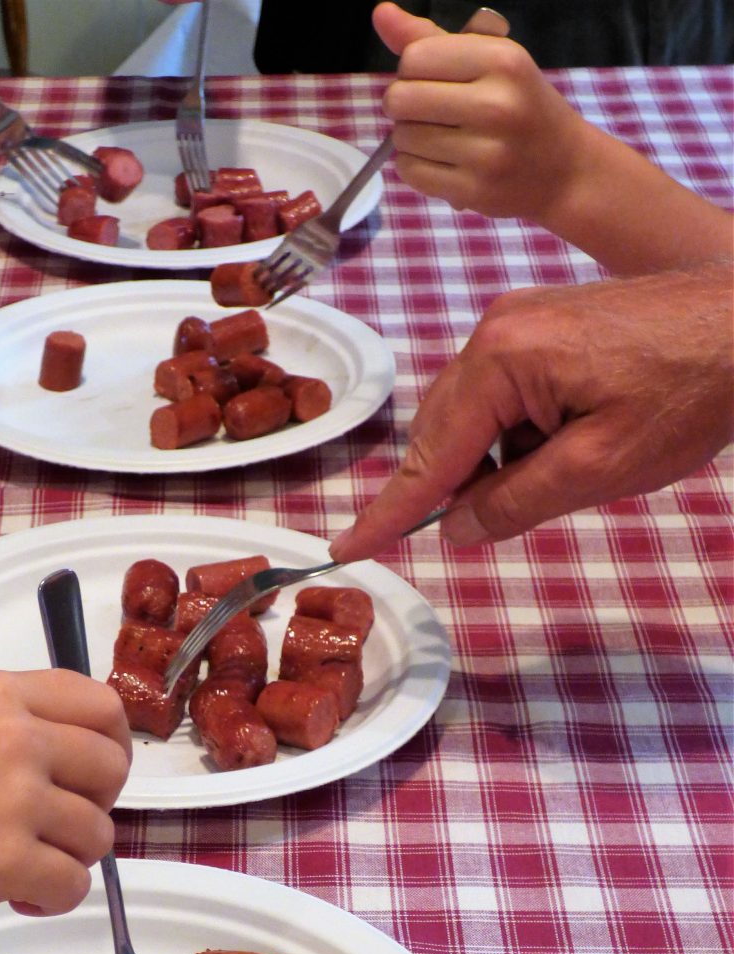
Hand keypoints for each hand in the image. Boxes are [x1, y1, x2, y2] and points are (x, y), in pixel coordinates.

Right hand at [0, 670, 131, 929]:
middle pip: (112, 767)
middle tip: (54, 827)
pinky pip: (75, 886)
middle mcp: (15, 736)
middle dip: (95, 803)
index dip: (110, 743)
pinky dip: (52, 900)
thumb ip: (5, 726)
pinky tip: (14, 896)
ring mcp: (13, 797)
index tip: (92, 773)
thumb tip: (64, 762)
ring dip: (70, 858)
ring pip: (99, 833)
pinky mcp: (4, 860)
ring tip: (21, 866)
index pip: (101, 703)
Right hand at [327, 265, 733, 560]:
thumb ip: (515, 503)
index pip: (430, 456)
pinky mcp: (540, 322)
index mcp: (501, 361)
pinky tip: (564, 441)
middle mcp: (493, 331)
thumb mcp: (600, 469)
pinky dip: (515, 432)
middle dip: (455, 482)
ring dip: (493, 458)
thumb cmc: (692, 392)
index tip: (346, 547)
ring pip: (469, 414)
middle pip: (440, 432)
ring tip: (562, 467)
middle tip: (491, 520)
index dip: (389, 511)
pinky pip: (498, 392)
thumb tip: (454, 530)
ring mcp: (515, 321)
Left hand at [371, 1, 588, 222]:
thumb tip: (381, 13)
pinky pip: (409, 171)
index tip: (432, 80)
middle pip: (400, 99)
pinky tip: (441, 161)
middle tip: (428, 111)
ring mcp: (485, 153)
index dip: (411, 69)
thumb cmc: (520, 106)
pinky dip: (414, 166)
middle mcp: (496, 104)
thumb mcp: (490, 61)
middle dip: (403, 105)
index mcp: (502, 60)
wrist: (565, 169)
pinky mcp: (472, 190)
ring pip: (401, 138)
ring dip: (409, 138)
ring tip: (440, 137)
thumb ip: (431, 40)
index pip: (414, 57)